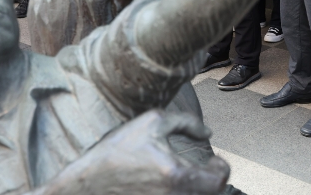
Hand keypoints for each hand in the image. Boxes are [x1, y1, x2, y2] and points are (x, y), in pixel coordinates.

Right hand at [42, 110, 228, 194]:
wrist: (88, 182)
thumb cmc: (119, 149)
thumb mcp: (152, 122)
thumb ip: (186, 122)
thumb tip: (208, 131)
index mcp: (177, 176)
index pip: (219, 182)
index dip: (222, 169)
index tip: (215, 159)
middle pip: (211, 194)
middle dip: (211, 179)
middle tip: (205, 167)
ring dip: (197, 187)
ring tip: (188, 175)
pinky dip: (182, 192)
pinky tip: (172, 182)